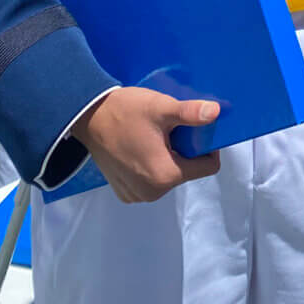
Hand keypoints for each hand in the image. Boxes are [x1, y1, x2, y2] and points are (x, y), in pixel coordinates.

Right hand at [69, 87, 220, 202]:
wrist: (88, 117)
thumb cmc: (126, 111)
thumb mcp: (161, 108)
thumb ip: (190, 113)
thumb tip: (216, 112)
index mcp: (165, 176)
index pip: (207, 167)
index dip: (207, 146)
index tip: (193, 129)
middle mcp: (152, 193)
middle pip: (187, 171)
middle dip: (185, 151)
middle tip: (169, 130)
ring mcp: (136, 195)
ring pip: (170, 175)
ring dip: (168, 157)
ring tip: (152, 137)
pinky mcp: (125, 192)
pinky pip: (152, 180)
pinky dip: (151, 164)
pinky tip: (140, 146)